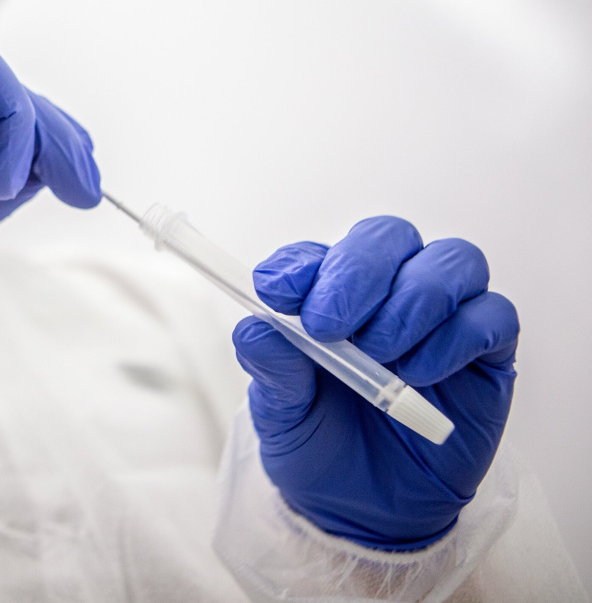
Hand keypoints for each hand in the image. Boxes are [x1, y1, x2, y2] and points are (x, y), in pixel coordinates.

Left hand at [231, 216, 517, 549]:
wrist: (365, 511)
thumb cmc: (319, 446)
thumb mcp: (281, 416)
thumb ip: (272, 370)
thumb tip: (255, 328)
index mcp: (327, 295)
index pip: (318, 254)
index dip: (299, 264)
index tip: (275, 291)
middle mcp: (387, 292)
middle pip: (388, 237)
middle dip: (356, 272)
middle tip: (328, 324)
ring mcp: (442, 317)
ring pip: (452, 261)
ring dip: (409, 301)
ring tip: (378, 354)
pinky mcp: (488, 352)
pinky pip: (492, 316)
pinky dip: (454, 337)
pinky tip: (417, 374)